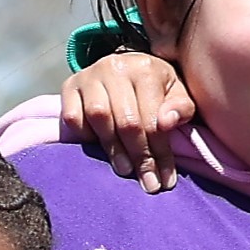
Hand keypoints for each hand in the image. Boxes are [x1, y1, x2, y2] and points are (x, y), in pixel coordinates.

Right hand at [60, 51, 194, 189]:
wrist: (127, 69)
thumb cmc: (156, 88)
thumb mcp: (177, 94)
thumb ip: (180, 108)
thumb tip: (167, 122)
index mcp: (145, 69)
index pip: (152, 119)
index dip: (160, 153)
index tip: (165, 180)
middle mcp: (114, 67)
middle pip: (126, 121)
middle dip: (139, 157)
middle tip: (147, 182)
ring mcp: (89, 75)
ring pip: (98, 117)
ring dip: (113, 150)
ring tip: (125, 170)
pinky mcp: (69, 85)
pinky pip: (73, 117)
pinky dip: (84, 135)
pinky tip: (99, 147)